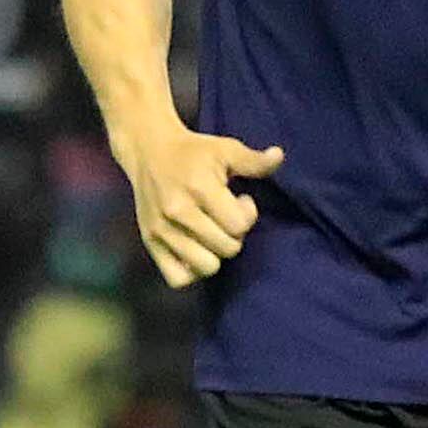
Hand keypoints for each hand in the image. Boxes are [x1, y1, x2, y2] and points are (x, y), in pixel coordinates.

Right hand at [121, 120, 284, 288]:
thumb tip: (278, 157)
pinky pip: (178, 278)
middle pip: (227, 249)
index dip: (248, 215)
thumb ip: (253, 161)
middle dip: (234, 235)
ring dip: (215, 254)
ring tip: (211, 234)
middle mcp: (178, 212)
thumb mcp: (226, 149)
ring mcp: (161, 231)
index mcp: (199, 187)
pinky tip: (196, 251)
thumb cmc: (194, 152)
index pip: (238, 225)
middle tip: (225, 217)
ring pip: (206, 268)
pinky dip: (191, 271)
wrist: (149, 151)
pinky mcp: (149, 243)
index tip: (240, 200)